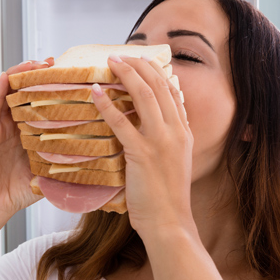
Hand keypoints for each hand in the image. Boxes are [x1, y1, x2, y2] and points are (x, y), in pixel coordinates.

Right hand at [0, 58, 53, 227]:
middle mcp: (13, 125)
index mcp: (28, 133)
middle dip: (38, 74)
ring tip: (35, 63)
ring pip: (8, 92)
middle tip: (53, 63)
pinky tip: (7, 77)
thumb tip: (97, 164)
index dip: (52, 88)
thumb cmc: (19, 192)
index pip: (41, 103)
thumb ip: (66, 166)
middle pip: (25, 91)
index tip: (68, 75)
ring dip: (20, 74)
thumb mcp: (49, 175)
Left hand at [91, 55, 193, 235]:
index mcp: (184, 133)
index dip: (155, 72)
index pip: (172, 92)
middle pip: (159, 86)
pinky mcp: (142, 154)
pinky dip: (107, 105)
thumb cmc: (167, 198)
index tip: (140, 61)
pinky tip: (95, 93)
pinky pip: (121, 122)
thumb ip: (166, 142)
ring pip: (144, 96)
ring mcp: (160, 141)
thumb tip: (149, 128)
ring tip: (110, 63)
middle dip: (139, 65)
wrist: (170, 223)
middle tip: (121, 56)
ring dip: (126, 74)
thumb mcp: (174, 163)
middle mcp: (176, 132)